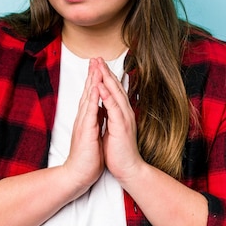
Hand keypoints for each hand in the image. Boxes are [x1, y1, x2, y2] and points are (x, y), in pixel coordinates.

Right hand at [62, 59, 104, 194]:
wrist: (78, 174)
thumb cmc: (87, 157)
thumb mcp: (94, 135)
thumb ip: (95, 121)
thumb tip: (100, 111)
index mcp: (87, 119)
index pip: (91, 96)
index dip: (94, 81)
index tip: (98, 67)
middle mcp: (83, 118)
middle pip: (87, 92)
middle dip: (92, 75)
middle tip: (95, 59)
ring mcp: (83, 123)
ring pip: (88, 98)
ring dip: (92, 81)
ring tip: (95, 67)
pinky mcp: (86, 131)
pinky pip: (90, 111)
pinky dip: (93, 98)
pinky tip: (95, 88)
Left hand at [95, 58, 144, 182]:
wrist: (127, 168)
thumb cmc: (118, 151)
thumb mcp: (111, 128)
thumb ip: (109, 115)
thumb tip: (104, 105)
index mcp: (121, 112)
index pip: (113, 90)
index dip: (105, 76)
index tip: (97, 63)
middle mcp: (124, 112)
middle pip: (115, 87)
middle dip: (105, 71)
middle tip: (97, 57)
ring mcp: (124, 118)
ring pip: (115, 94)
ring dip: (106, 78)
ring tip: (98, 65)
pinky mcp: (121, 126)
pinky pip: (113, 108)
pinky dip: (107, 96)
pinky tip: (100, 86)